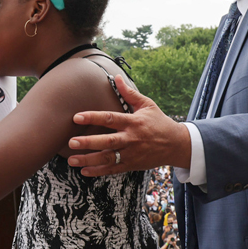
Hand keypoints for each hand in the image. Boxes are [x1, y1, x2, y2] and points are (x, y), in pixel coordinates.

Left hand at [66, 75, 190, 174]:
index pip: (110, 118)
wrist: (176, 145)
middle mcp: (131, 139)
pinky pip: (113, 169)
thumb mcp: (147, 105)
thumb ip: (130, 93)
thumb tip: (117, 77)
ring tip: (71, 160)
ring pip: (108, 158)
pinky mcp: (131, 164)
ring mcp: (131, 153)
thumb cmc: (159, 122)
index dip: (93, 117)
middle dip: (88, 142)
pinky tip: (84, 171)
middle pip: (107, 141)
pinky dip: (98, 171)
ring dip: (89, 160)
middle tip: (71, 142)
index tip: (77, 117)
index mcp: (133, 122)